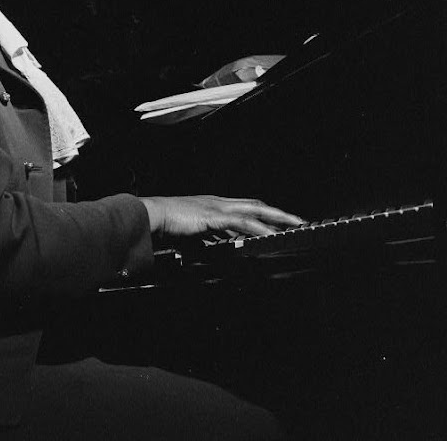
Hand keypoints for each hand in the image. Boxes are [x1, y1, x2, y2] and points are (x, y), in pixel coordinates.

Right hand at [139, 195, 303, 240]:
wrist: (150, 215)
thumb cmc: (165, 224)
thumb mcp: (192, 233)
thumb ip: (207, 237)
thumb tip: (218, 246)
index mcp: (213, 205)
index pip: (246, 206)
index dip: (264, 213)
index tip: (279, 221)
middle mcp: (218, 202)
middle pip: (256, 204)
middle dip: (279, 213)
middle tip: (299, 220)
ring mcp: (217, 207)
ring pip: (255, 210)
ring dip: (278, 217)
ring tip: (296, 224)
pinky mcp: (213, 216)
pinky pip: (242, 222)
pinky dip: (258, 228)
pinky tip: (271, 235)